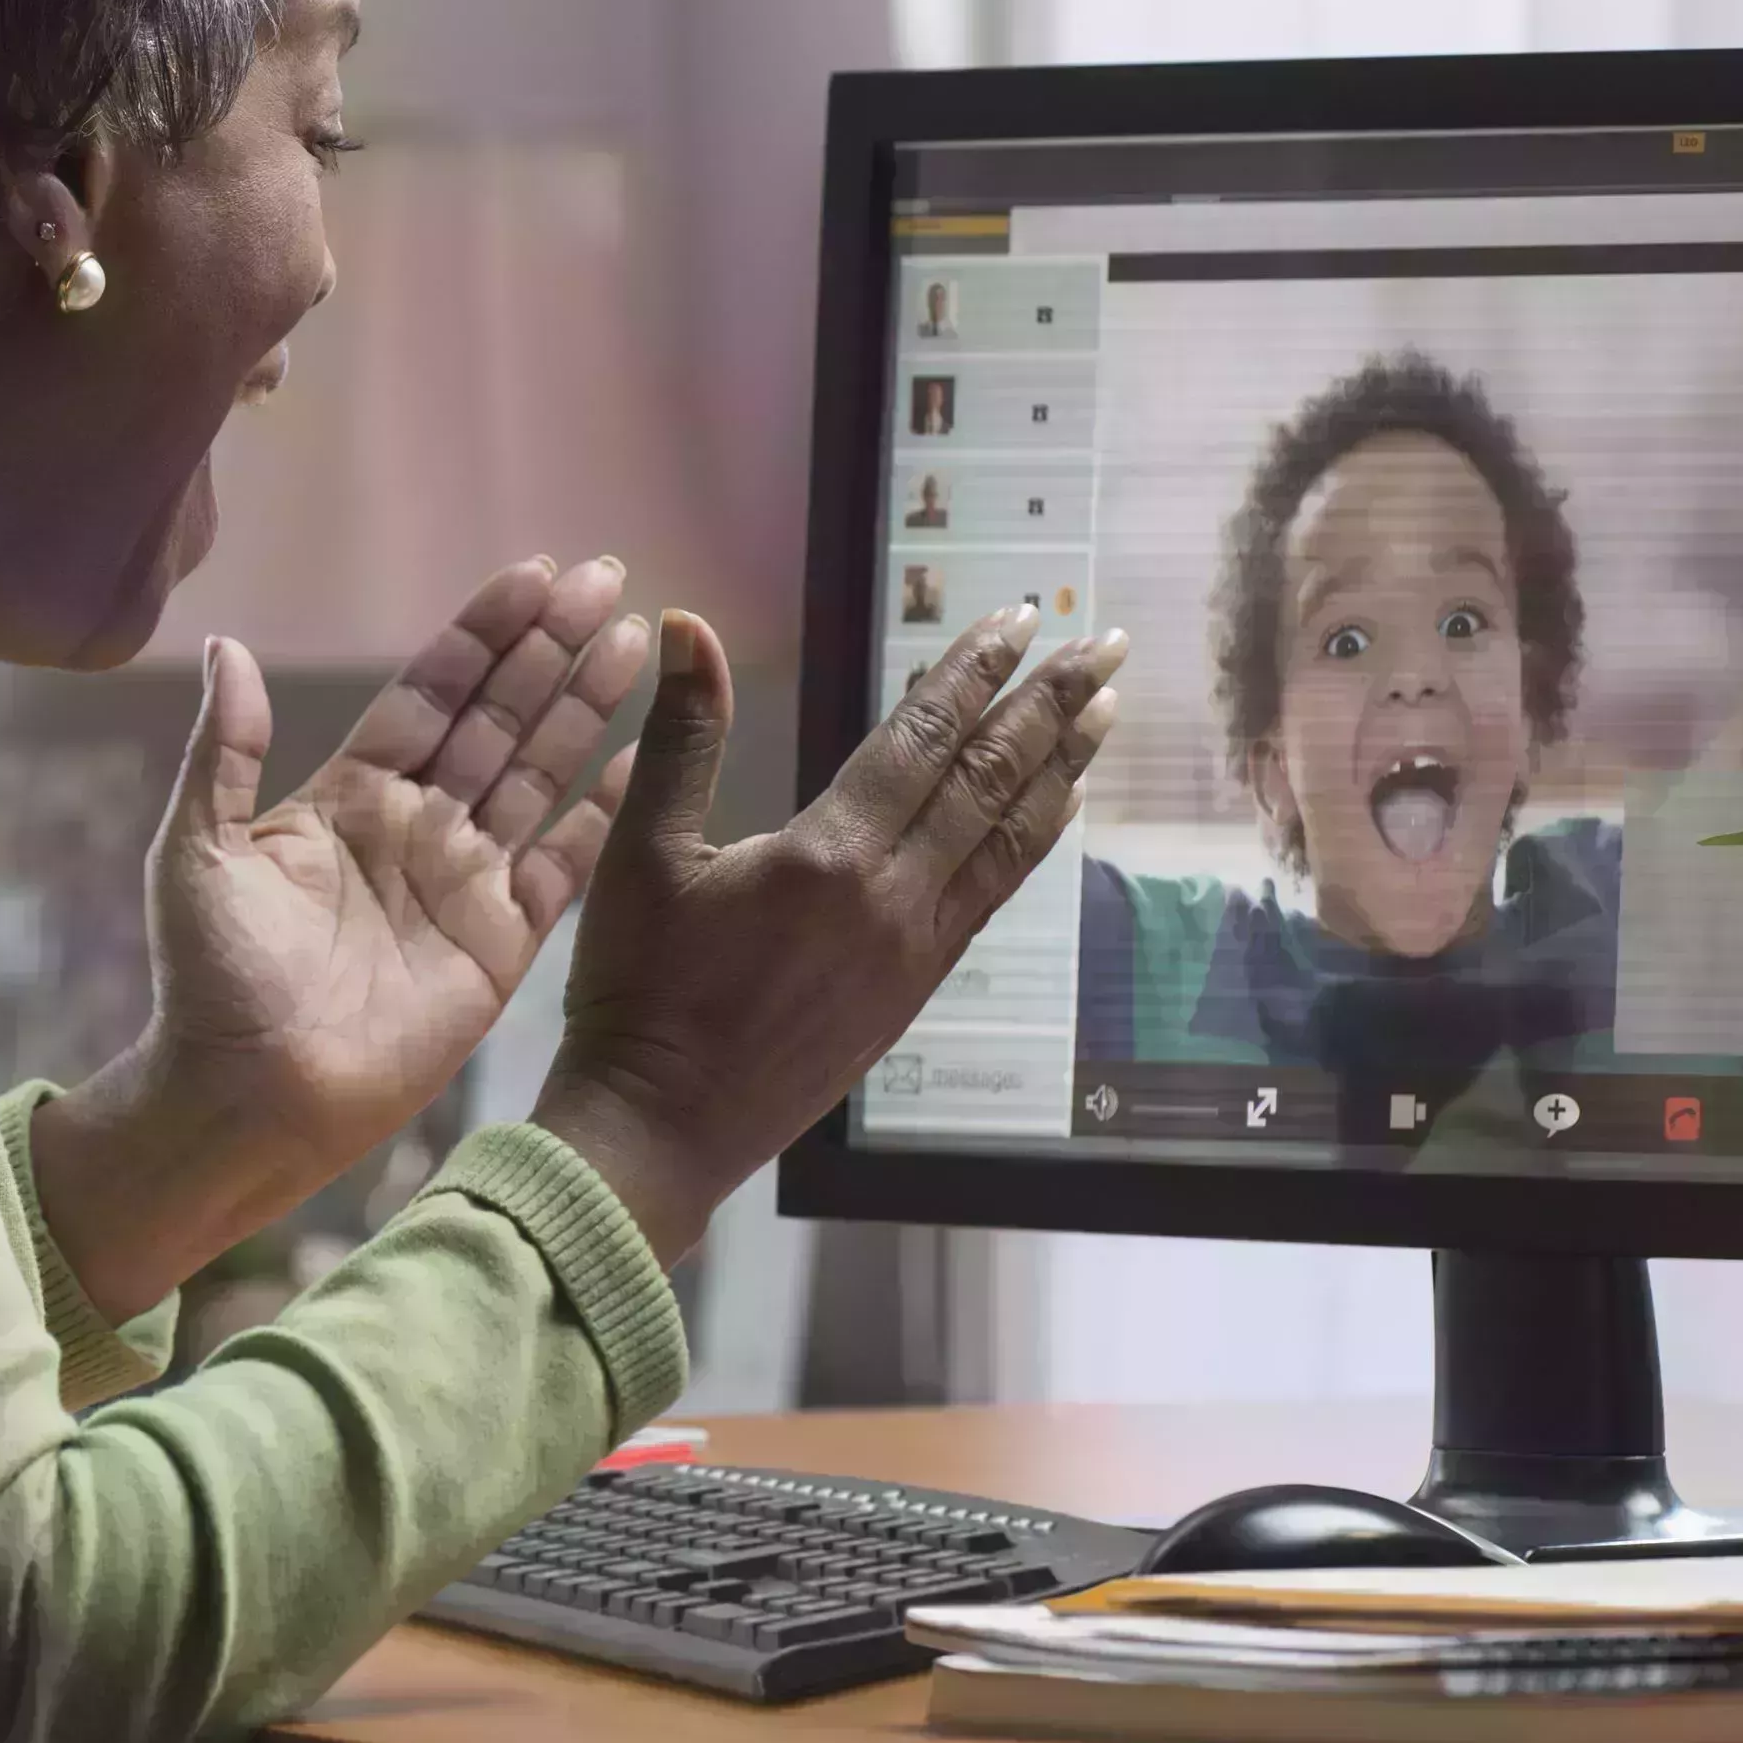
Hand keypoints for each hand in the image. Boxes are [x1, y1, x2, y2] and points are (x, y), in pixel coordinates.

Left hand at [32, 557, 652, 1317]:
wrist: (247, 1096)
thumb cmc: (209, 978)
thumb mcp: (197, 850)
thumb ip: (226, 751)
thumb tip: (226, 646)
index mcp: (351, 795)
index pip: (432, 693)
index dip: (482, 635)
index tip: (533, 574)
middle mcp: (419, 825)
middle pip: (501, 717)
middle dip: (553, 647)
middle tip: (609, 577)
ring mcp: (466, 881)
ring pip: (541, 772)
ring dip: (588, 705)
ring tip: (639, 637)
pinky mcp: (502, 942)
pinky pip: (566, 864)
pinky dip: (606, 813)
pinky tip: (644, 756)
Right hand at [533, 605, 1124, 1263]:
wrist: (662, 1124)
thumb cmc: (638, 991)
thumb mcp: (641, 853)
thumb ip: (681, 735)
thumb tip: (688, 623)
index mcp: (825, 856)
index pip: (921, 739)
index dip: (974, 673)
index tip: (1022, 619)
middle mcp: (891, 897)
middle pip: (988, 780)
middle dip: (1050, 707)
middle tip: (1104, 646)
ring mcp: (913, 948)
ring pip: (1007, 839)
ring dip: (1061, 768)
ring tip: (1103, 710)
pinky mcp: (915, 989)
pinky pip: (991, 896)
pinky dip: (1030, 841)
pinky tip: (1054, 809)